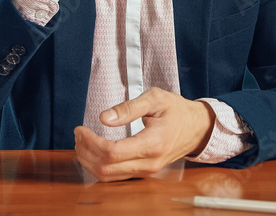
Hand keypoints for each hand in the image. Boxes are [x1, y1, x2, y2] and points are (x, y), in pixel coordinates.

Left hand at [74, 87, 214, 181]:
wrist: (196, 128)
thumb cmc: (177, 111)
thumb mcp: (155, 99)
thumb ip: (128, 108)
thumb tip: (104, 118)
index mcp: (152, 144)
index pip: (112, 152)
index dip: (91, 142)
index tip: (81, 129)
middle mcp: (149, 163)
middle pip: (106, 168)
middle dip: (86, 151)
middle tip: (78, 134)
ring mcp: (146, 171)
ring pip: (108, 176)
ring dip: (90, 161)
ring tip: (83, 142)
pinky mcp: (143, 172)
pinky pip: (115, 176)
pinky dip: (99, 166)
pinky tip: (94, 151)